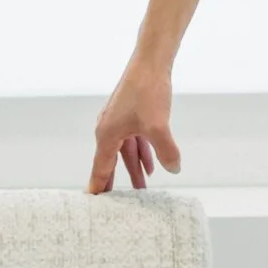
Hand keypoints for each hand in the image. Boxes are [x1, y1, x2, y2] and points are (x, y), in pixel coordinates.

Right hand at [85, 56, 182, 193]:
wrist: (151, 61)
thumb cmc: (147, 91)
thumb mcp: (158, 126)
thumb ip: (166, 151)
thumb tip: (174, 169)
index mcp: (107, 135)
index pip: (100, 169)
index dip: (98, 187)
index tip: (92, 206)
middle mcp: (108, 128)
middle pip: (110, 162)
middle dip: (114, 182)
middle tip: (112, 207)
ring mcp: (119, 119)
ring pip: (125, 151)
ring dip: (134, 168)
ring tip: (142, 189)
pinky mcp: (130, 112)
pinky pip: (133, 139)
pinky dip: (142, 152)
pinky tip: (153, 164)